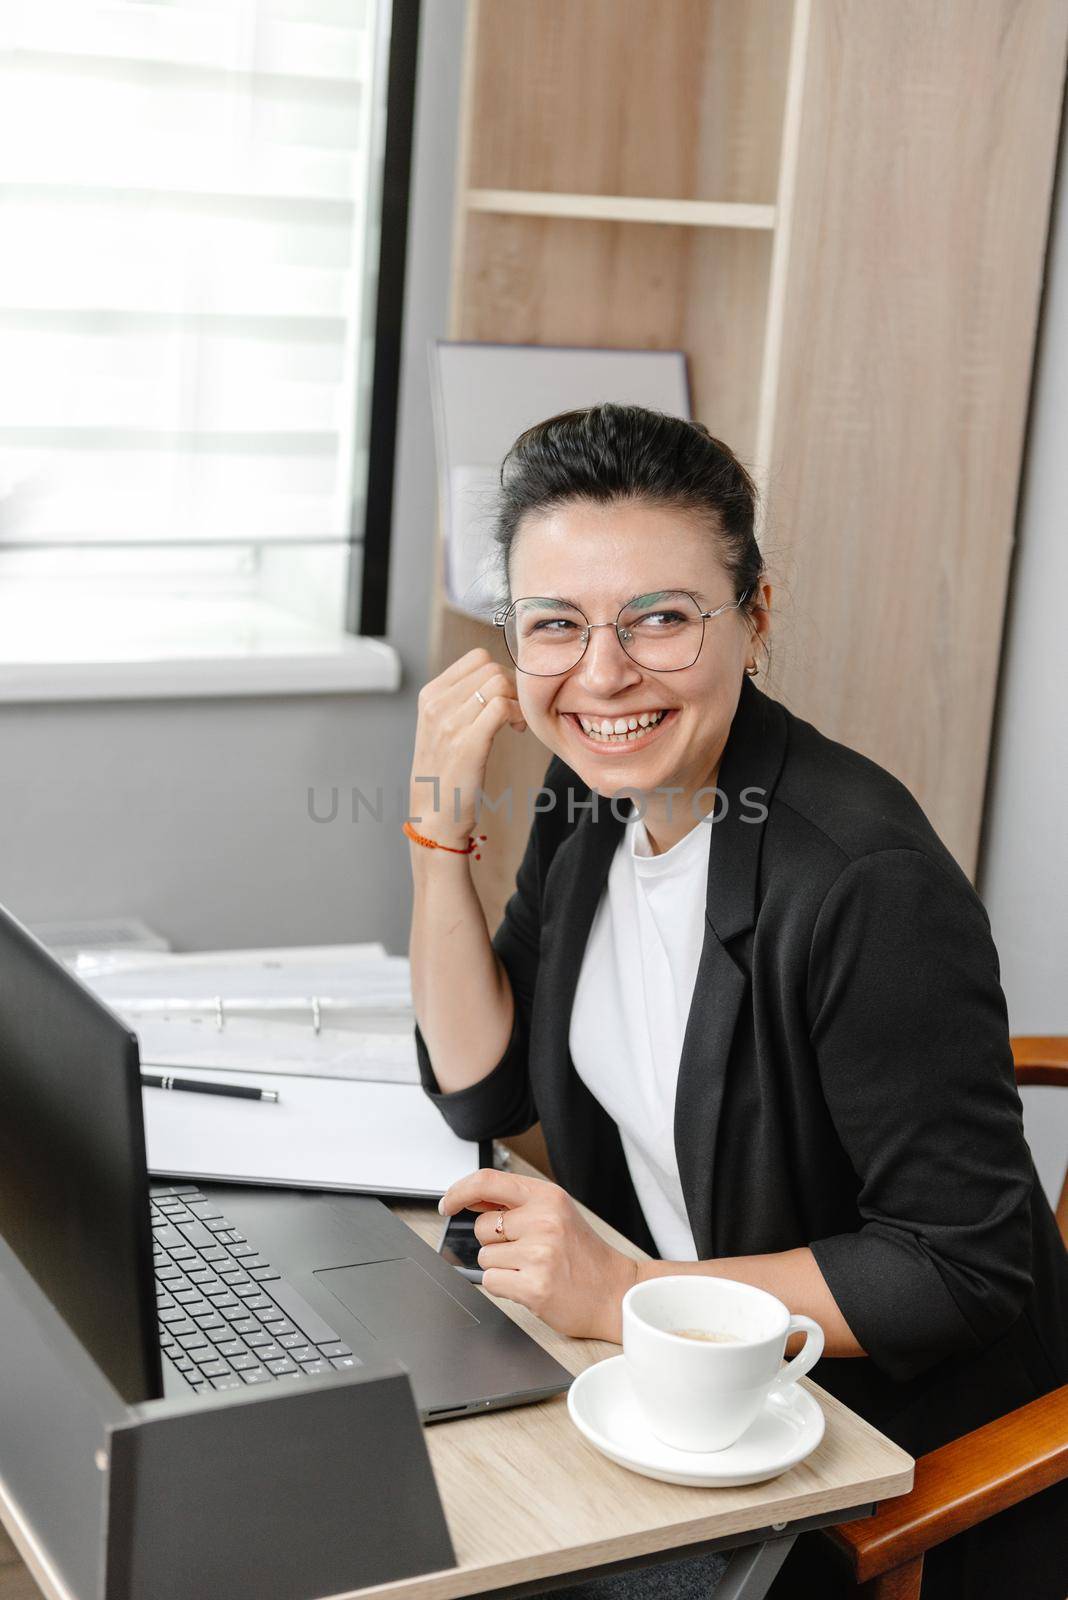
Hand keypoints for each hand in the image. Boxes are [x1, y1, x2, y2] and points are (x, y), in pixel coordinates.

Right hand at [409, 648, 526, 845]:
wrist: (434, 816)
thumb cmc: (444, 774)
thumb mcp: (441, 727)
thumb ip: (459, 700)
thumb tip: (496, 678)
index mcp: (429, 695)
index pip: (476, 658)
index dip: (500, 673)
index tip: (504, 698)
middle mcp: (435, 704)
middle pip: (491, 668)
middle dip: (513, 687)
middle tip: (515, 713)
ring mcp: (449, 723)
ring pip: (499, 683)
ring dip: (517, 701)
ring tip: (516, 723)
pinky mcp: (467, 743)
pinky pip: (502, 707)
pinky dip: (518, 715)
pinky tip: (516, 731)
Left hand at [439, 1169, 637, 1341]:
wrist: (615, 1292)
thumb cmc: (583, 1254)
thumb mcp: (555, 1213)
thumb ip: (516, 1204)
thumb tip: (470, 1199)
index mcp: (547, 1196)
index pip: (487, 1181)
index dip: (459, 1191)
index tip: (447, 1204)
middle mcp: (543, 1220)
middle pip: (481, 1227)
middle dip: (494, 1243)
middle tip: (525, 1251)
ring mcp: (539, 1254)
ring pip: (484, 1258)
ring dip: (502, 1267)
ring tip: (534, 1269)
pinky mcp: (535, 1286)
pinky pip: (491, 1282)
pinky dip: (505, 1287)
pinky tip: (530, 1285)